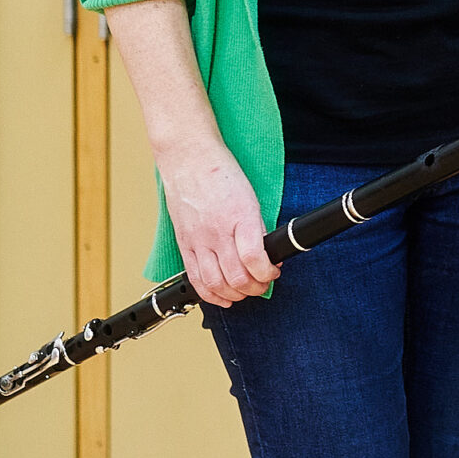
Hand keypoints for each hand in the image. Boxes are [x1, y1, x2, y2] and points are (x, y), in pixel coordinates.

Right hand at [159, 140, 278, 306]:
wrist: (189, 159)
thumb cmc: (221, 173)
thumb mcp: (251, 197)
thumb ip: (257, 226)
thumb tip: (268, 252)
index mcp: (240, 217)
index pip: (255, 258)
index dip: (268, 273)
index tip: (274, 272)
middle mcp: (217, 232)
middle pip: (237, 277)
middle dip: (256, 287)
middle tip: (264, 283)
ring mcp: (198, 240)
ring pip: (215, 283)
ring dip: (235, 294)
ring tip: (246, 291)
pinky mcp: (184, 244)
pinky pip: (195, 278)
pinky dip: (210, 294)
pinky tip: (222, 298)